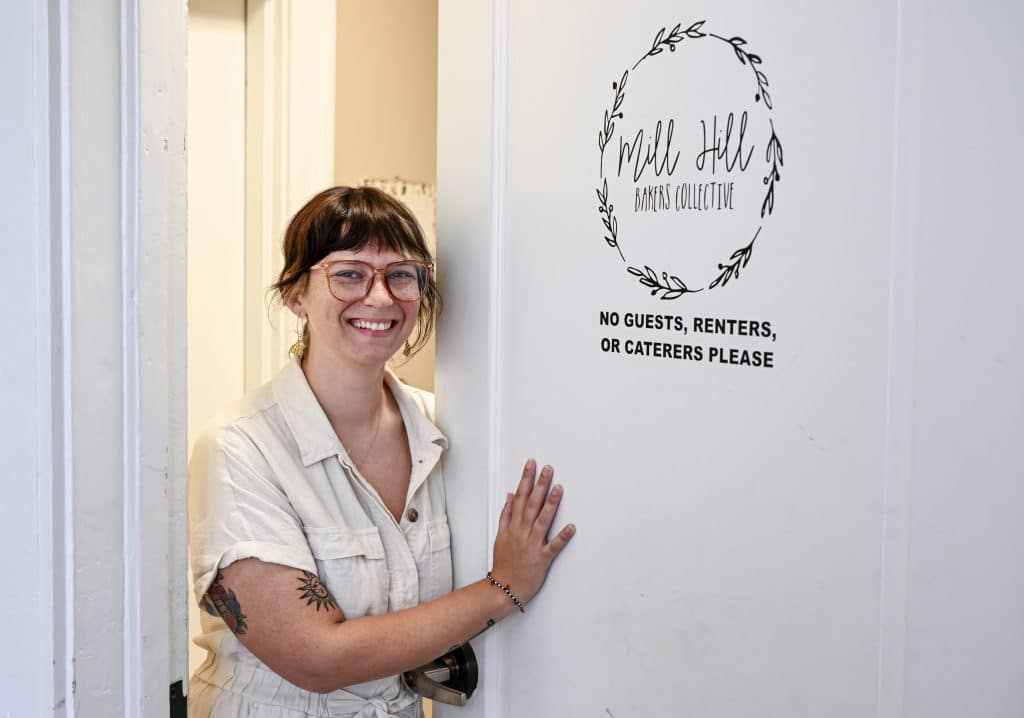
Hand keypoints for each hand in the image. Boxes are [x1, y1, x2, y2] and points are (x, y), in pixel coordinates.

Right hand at [490, 459, 575, 604]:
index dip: (525, 480)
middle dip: (539, 485)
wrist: (503, 589)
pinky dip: (562, 537)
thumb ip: (506, 515)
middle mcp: (522, 533)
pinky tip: (571, 527)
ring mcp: (532, 546)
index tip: (531, 465)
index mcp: (513, 527)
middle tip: (548, 469)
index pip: (519, 497)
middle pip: (531, 504)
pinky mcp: (542, 559)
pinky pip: (553, 547)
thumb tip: (510, 496)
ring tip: (559, 489)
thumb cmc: (503, 564)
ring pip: (542, 521)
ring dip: (551, 504)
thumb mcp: (500, 536)